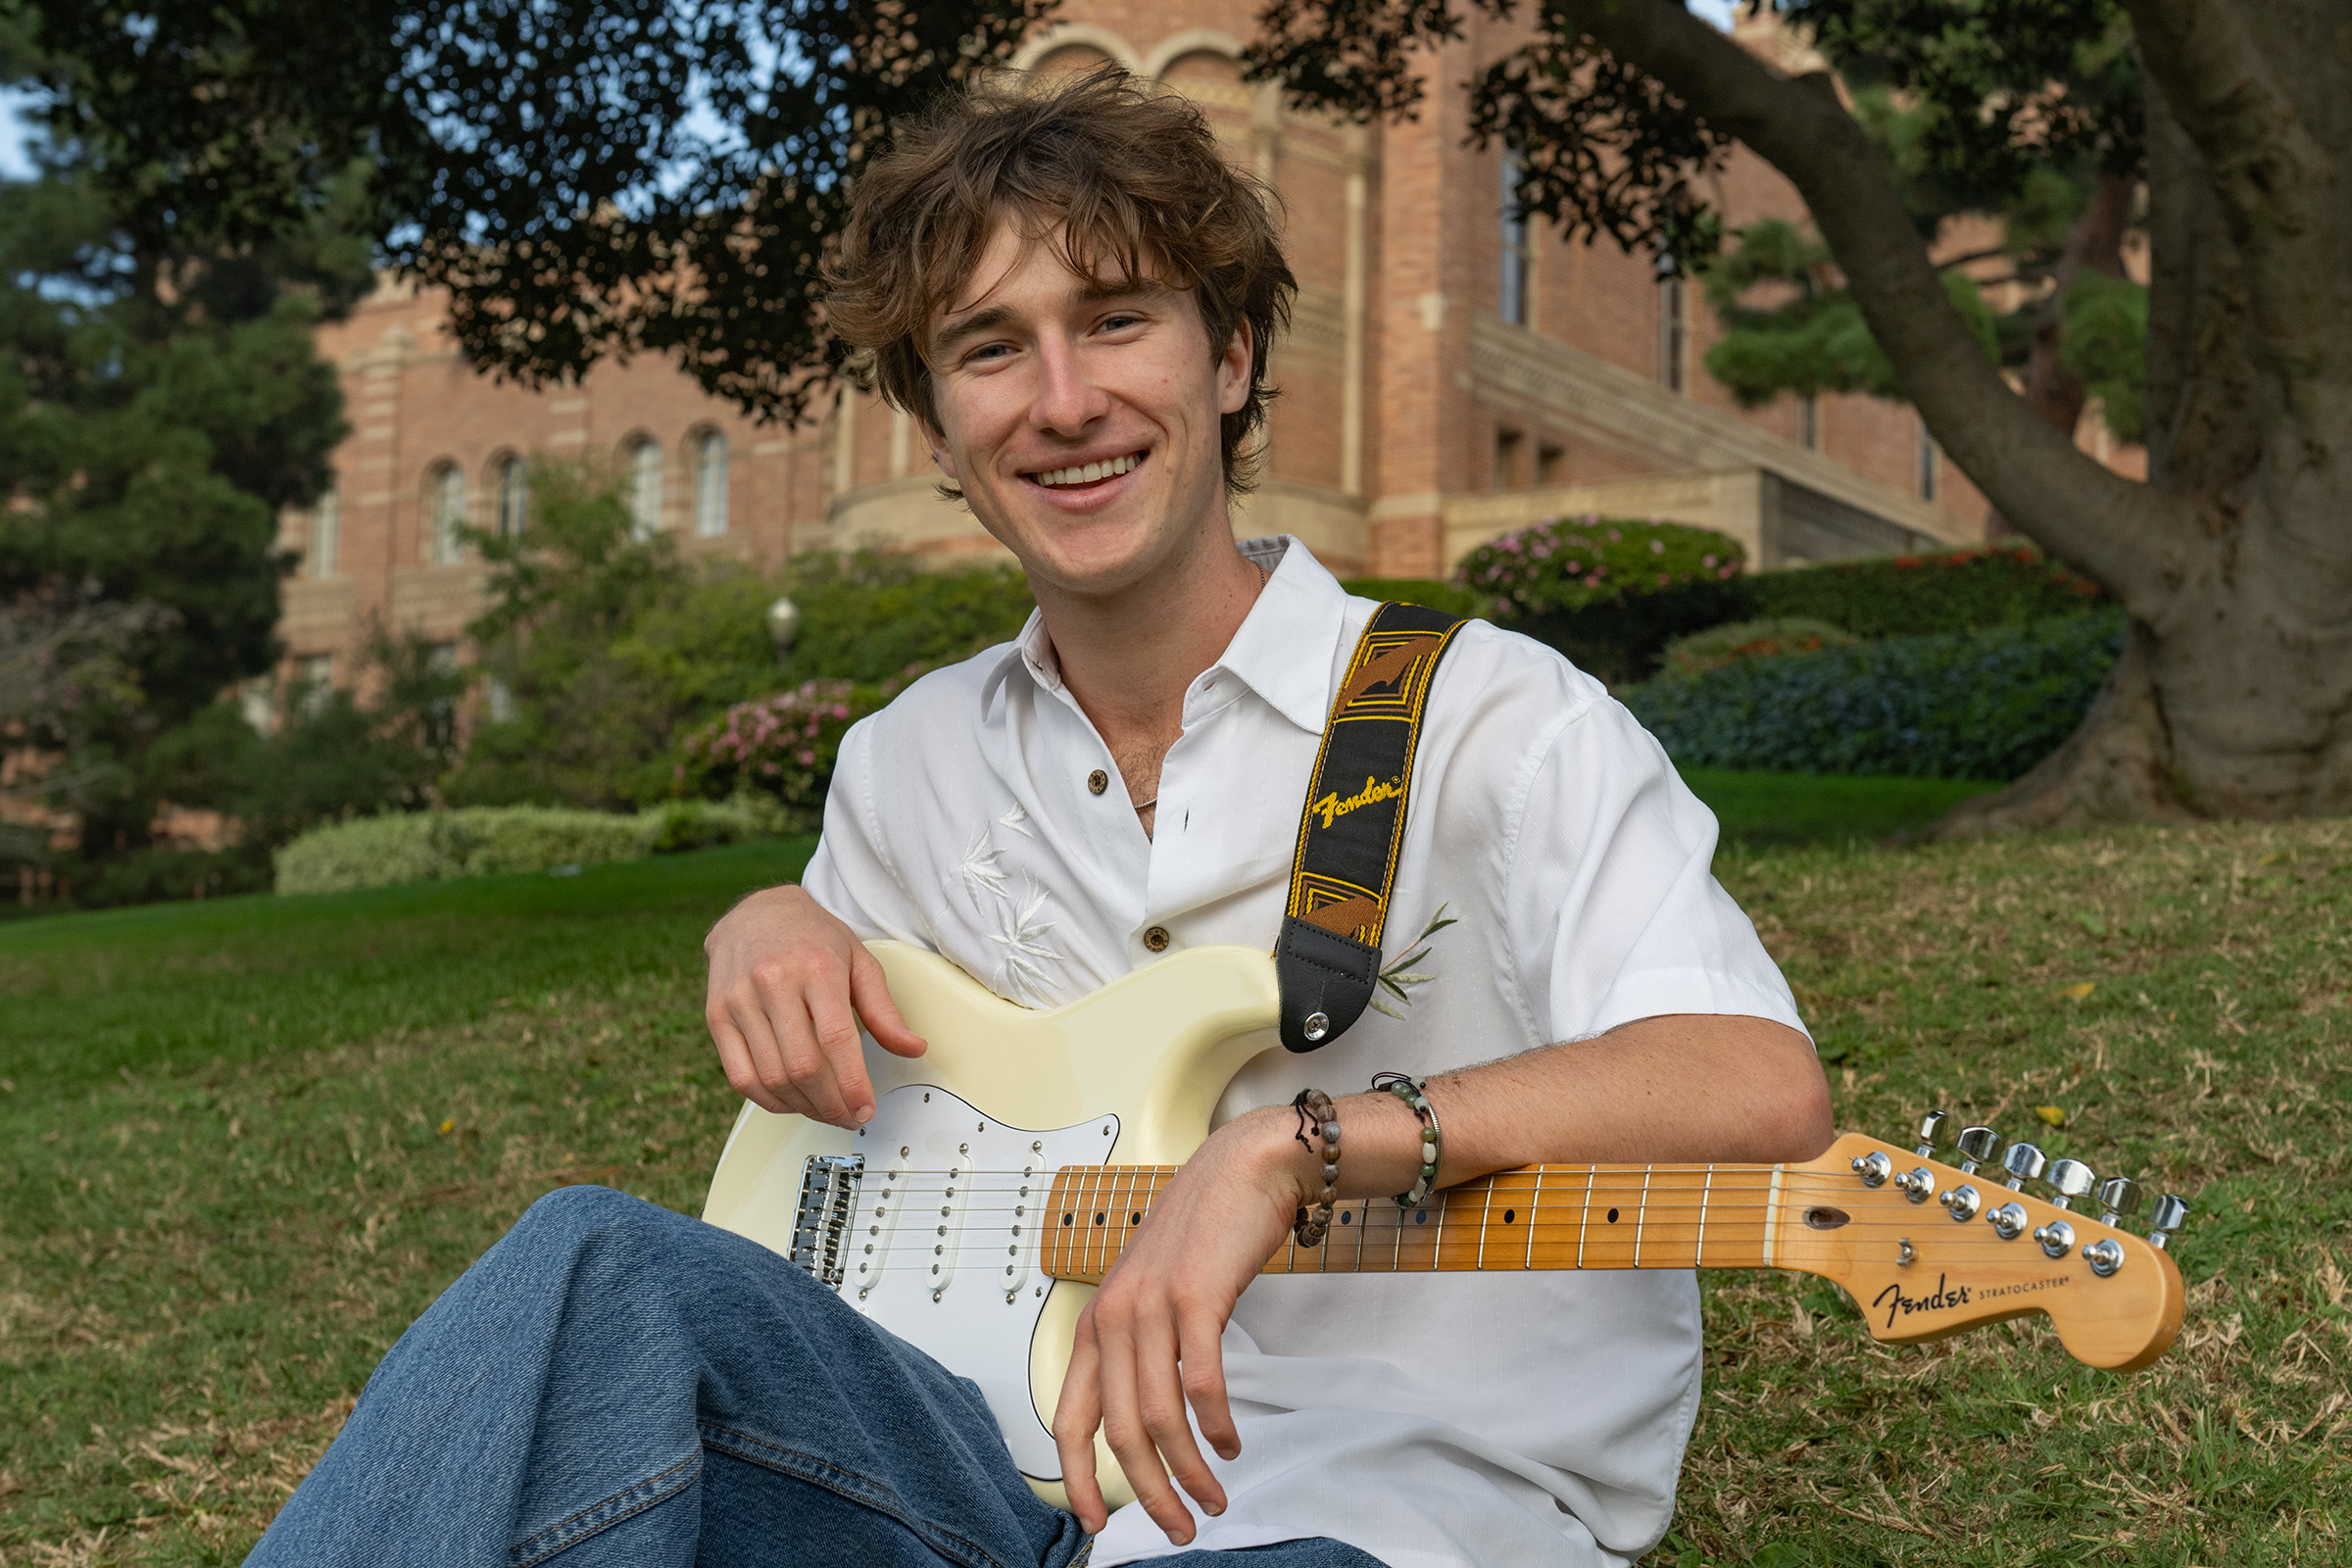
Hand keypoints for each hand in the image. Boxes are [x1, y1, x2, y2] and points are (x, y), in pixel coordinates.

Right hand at [702, 885, 925, 1125]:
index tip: (865, 1107)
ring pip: (771, 1077)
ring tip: (825, 1110)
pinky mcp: (716, 1016)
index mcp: (815, 966)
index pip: (836, 1040)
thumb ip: (884, 1010)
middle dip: (831, 1104)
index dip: (852, 1084)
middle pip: (802, 1066)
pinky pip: (740, 1077)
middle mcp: (772, 981)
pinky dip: (768, 1100)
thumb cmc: (812, 937)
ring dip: (803, 1107)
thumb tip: (912, 1048)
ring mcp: (739, 1000)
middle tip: (848, 1115)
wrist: (757, 912)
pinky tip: (791, 1101)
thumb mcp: (859, 961)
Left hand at [1051, 1108, 1313, 1542]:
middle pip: (1119, 1431)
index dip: (1078, 1478)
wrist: (1245, 1168)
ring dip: (1189, 1470)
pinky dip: (1215, 1424)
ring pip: (1158, 1417)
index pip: (1069, 1417)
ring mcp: (1152, 1306)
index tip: (1098, 1522)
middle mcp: (1113, 1317)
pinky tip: (1229, 1442)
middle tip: (1179, 1527)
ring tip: (1213, 1496)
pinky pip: (1200, 1383)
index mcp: (1095, 1322)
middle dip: (1149, 1492)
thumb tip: (1143, 1420)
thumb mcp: (1151, 1292)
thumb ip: (1140, 1348)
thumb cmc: (1203, 1233)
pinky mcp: (1195, 1298)